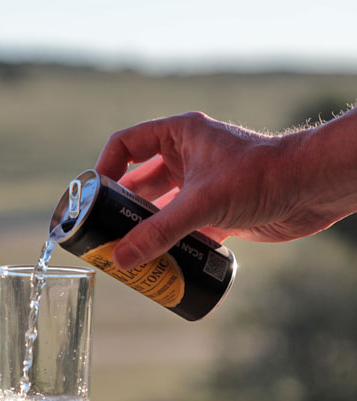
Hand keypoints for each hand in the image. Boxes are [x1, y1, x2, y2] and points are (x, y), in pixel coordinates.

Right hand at [95, 111, 356, 268]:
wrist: (313, 189)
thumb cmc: (262, 175)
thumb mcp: (202, 203)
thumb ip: (160, 231)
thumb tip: (122, 258)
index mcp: (179, 136)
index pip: (126, 144)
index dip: (104, 168)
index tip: (91, 197)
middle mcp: (187, 157)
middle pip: (140, 181)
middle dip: (121, 208)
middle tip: (102, 232)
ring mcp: (202, 184)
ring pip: (161, 207)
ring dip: (145, 228)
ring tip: (126, 251)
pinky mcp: (217, 209)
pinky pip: (182, 226)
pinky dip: (171, 242)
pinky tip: (159, 260)